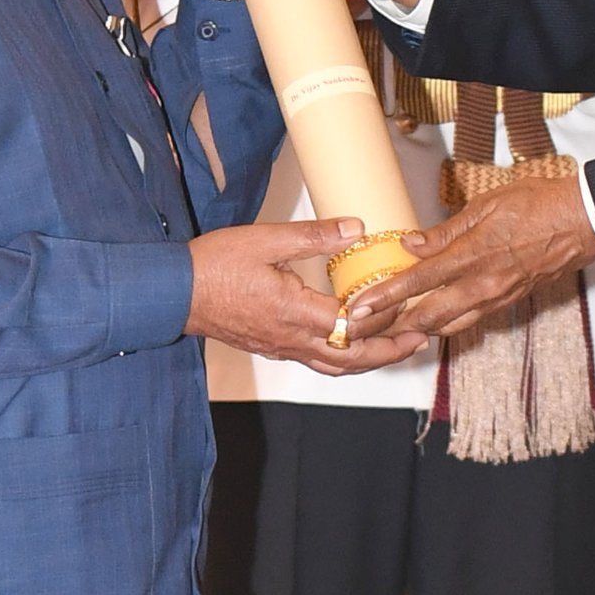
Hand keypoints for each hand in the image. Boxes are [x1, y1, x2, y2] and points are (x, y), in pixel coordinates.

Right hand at [186, 218, 398, 372]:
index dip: (384, 316)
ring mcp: (282, 347)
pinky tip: (353, 349)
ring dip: (370, 360)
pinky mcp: (272, 347)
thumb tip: (357, 228)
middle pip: (352, 357)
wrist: (175, 293)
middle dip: (389, 351)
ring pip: (335, 366)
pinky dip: (344, 360)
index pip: (354, 324)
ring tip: (396, 349)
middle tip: (420, 340)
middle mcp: (292, 338)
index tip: (408, 302)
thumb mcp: (267, 239)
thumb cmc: (215, 265)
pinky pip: (317, 362)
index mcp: (294, 311)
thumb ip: (315, 236)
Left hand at [333, 169, 594, 352]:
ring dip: (417, 330)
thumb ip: (446, 230)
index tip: (360, 306)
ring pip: (449, 324)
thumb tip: (411, 243)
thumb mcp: (487, 205)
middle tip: (364, 329)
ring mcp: (497, 297)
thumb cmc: (539, 205)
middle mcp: (483, 283)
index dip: (386, 296)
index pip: (419, 280)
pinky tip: (431, 323)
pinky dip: (446, 325)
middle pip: (428, 315)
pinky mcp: (508, 301)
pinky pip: (470, 320)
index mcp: (474, 255)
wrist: (583, 223)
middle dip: (392, 324)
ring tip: (388, 331)